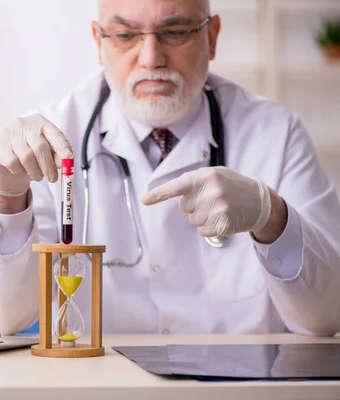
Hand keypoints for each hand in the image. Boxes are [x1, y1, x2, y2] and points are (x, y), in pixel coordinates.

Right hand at [0, 114, 72, 196]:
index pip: (55, 135)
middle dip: (48, 166)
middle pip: (40, 147)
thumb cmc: (28, 155)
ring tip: (36, 176)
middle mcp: (24, 124)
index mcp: (40, 123)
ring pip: (26, 157)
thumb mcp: (45, 155)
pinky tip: (17, 169)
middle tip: (53, 179)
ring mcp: (8, 132)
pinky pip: (12, 162)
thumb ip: (56, 157)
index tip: (68, 160)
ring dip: (34, 172)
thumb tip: (66, 163)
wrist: (3, 160)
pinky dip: (17, 170)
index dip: (63, 148)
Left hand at [141, 167, 274, 237]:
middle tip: (213, 199)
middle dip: (195, 205)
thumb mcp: (215, 175)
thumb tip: (170, 195)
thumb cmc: (232, 186)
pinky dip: (210, 228)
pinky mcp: (223, 223)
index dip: (159, 193)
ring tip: (221, 208)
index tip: (144, 200)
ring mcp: (218, 208)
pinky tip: (223, 218)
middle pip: (184, 207)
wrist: (260, 201)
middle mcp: (211, 191)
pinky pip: (203, 231)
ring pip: (193, 220)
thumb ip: (193, 182)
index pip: (177, 185)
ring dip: (203, 217)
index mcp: (206, 176)